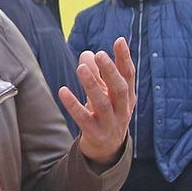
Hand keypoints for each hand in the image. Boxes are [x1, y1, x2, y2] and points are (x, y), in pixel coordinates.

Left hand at [60, 37, 135, 163]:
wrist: (106, 150)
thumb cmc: (105, 114)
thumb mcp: (104, 93)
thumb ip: (97, 73)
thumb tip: (87, 53)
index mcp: (127, 97)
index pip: (129, 75)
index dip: (125, 58)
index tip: (119, 40)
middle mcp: (122, 110)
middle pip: (119, 89)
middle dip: (111, 71)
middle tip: (100, 54)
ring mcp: (110, 124)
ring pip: (102, 103)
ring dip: (91, 85)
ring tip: (81, 68)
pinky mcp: (95, 135)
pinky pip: (83, 119)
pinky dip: (73, 105)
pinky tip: (63, 90)